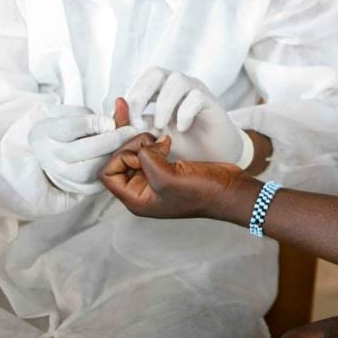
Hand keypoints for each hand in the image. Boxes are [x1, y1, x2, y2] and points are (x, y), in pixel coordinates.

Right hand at [28, 111, 137, 194]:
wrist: (49, 152)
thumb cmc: (66, 129)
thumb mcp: (75, 115)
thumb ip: (98, 114)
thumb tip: (122, 108)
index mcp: (45, 133)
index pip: (72, 128)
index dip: (95, 123)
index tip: (110, 121)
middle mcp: (49, 156)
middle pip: (81, 151)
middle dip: (111, 141)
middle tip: (129, 132)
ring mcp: (60, 175)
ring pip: (89, 171)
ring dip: (112, 157)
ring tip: (126, 146)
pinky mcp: (74, 188)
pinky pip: (95, 185)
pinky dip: (111, 172)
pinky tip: (120, 160)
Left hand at [99, 133, 246, 218]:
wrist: (230, 190)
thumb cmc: (202, 192)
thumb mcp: (167, 178)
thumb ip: (146, 160)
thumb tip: (143, 145)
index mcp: (136, 199)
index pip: (107, 173)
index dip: (120, 156)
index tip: (141, 149)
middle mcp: (141, 189)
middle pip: (117, 160)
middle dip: (130, 145)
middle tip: (150, 139)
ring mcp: (154, 178)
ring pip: (133, 152)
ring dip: (143, 141)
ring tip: (159, 140)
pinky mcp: (166, 167)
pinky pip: (149, 150)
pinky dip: (155, 141)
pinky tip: (167, 141)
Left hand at [123, 68, 252, 166]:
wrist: (212, 158)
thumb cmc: (182, 145)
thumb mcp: (152, 137)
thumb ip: (133, 125)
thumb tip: (116, 108)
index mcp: (159, 91)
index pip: (140, 82)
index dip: (131, 101)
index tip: (129, 127)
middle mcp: (176, 86)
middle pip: (155, 72)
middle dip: (141, 95)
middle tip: (140, 123)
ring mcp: (195, 91)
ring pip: (177, 80)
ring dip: (163, 105)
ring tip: (161, 127)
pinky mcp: (211, 102)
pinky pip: (196, 97)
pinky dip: (185, 113)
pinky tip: (183, 129)